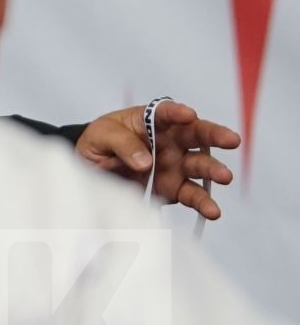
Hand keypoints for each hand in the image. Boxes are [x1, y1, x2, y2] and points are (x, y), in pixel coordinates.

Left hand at [75, 102, 239, 219]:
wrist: (92, 169)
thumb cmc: (100, 142)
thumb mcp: (101, 135)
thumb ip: (122, 143)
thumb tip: (145, 161)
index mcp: (150, 120)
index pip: (165, 113)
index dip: (177, 112)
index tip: (188, 115)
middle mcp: (170, 141)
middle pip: (196, 135)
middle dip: (216, 136)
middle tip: (233, 140)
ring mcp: (175, 165)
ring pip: (200, 165)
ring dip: (214, 170)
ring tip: (225, 177)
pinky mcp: (174, 188)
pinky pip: (192, 195)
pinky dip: (203, 203)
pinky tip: (213, 211)